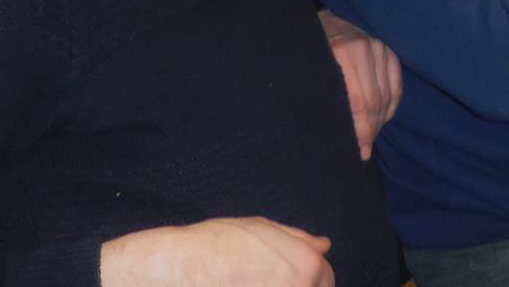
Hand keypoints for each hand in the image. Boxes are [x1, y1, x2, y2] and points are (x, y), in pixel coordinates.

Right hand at [100, 217, 333, 286]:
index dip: (310, 275)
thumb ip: (299, 239)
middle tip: (269, 279)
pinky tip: (247, 286)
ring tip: (254, 281)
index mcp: (306, 264)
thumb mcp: (263, 229)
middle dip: (301, 285)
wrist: (182, 268)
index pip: (326, 277)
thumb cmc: (219, 243)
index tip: (292, 276)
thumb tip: (323, 245)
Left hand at [319, 10, 400, 159]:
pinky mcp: (389, 51)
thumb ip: (324, 93)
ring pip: (387, 97)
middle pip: (375, 102)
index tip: (361, 152)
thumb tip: (337, 132)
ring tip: (370, 136)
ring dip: (380, 121)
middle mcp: (366, 48)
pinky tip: (381, 119)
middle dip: (371, 130)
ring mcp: (380, 48)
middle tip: (365, 149)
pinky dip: (391, 106)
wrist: (323, 20)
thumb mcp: (310, 69)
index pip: (359, 102)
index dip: (362, 131)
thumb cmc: (312, 49)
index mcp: (343, 52)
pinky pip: (396, 87)